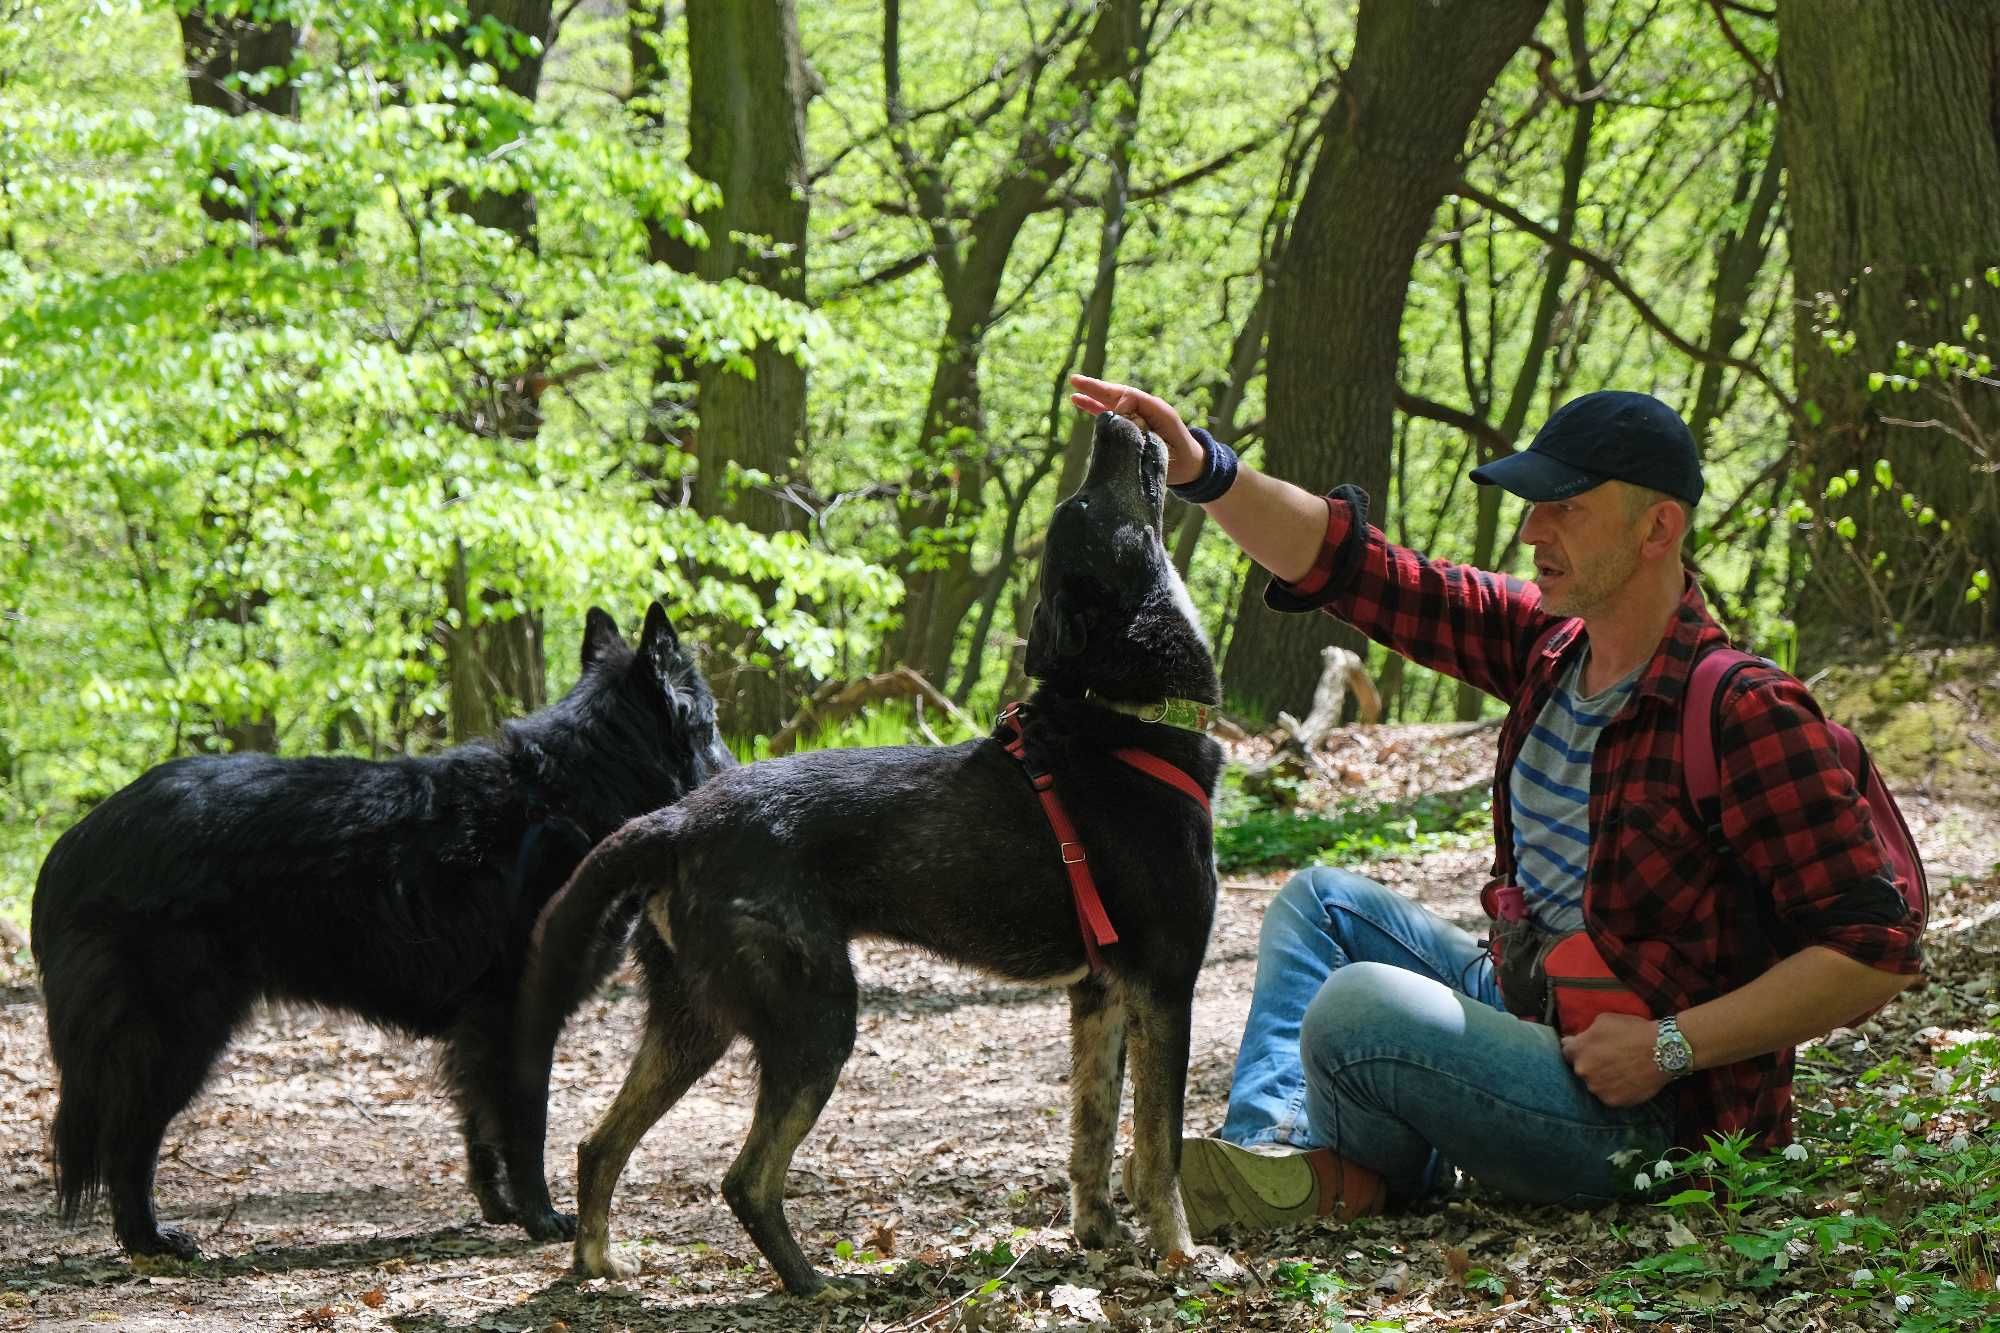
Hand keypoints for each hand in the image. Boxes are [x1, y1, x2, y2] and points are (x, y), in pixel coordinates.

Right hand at [1068, 374, 1205, 485]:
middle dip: (1097, 388)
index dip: (1118, 405)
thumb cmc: (1181, 460)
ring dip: (1093, 394)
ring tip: (1074, 387)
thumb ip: (1146, 437)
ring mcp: (1138, 415)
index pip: (1132, 398)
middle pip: (1119, 393)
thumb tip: (1121, 427)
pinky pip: (1110, 412)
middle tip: (1075, 380)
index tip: (1114, 421)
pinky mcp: (1131, 424)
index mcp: (1158, 411)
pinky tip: (1079, 401)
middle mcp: (1147, 408)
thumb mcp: (1165, 451)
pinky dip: (1095, 407)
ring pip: (1112, 401)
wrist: (1190, 466)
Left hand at [1560, 1013, 1672, 1106]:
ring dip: (1602, 1079)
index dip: (1577, 1049)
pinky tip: (1627, 1081)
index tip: (1587, 1048)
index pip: (1566, 1051)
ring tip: (1620, 1070)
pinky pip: (1609, 1095)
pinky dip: (1615, 1090)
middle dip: (1590, 1063)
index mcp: (1578, 1050)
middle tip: (1609, 1059)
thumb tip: (1575, 1040)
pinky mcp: (1613, 1101)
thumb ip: (1585, 1033)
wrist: (1662, 1051)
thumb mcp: (1603, 1020)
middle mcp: (1583, 1071)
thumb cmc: (1633, 1031)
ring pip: (1595, 1084)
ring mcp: (1597, 1089)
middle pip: (1581, 1069)